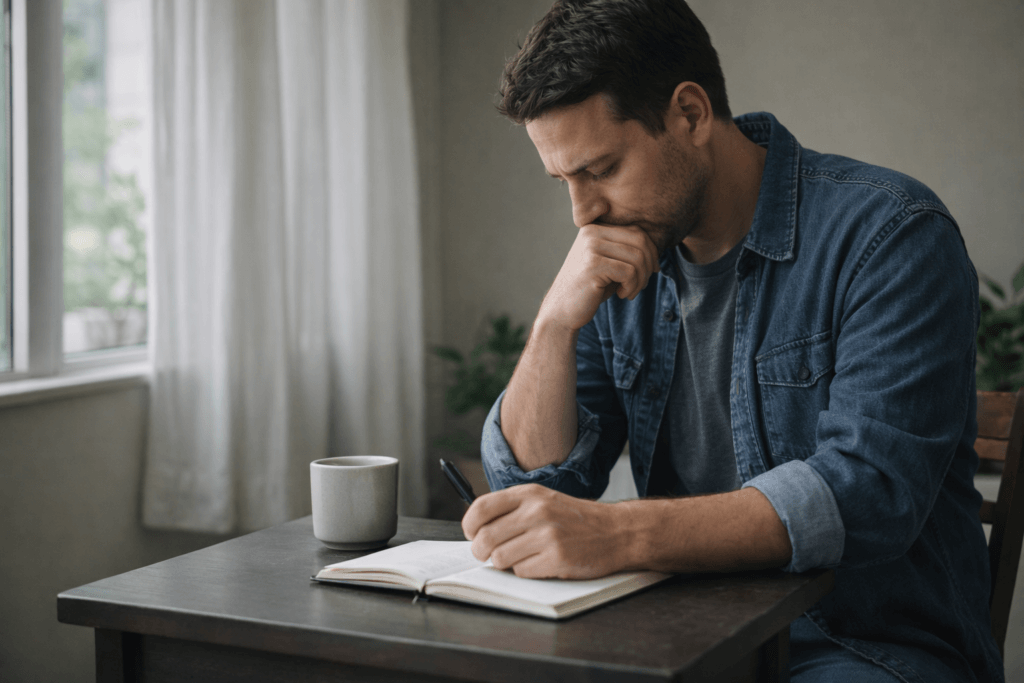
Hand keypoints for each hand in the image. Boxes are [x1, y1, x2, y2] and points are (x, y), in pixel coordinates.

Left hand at [461, 484, 632, 579]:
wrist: (616, 531)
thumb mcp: (544, 500)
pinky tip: (539, 563)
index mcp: (529, 494)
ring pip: (499, 558)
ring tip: (518, 557)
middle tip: (486, 554)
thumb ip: (513, 509)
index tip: (471, 534)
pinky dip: (524, 571)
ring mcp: (547, 535)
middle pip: (485, 537)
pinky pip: (521, 572)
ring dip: (503, 563)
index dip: (469, 526)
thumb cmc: (576, 518)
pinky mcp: (557, 558)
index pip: (481, 508)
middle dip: (481, 551)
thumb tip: (476, 528)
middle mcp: (536, 511)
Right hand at [539, 224, 659, 331]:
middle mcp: (591, 233)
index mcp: (595, 229)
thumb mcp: (609, 265)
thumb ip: (626, 252)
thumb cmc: (589, 289)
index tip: (651, 271)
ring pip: (637, 257)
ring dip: (641, 279)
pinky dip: (632, 286)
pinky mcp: (592, 265)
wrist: (561, 311)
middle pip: (640, 241)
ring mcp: (591, 247)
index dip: (651, 252)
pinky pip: (629, 272)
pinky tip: (622, 295)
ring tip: (630, 292)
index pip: (636, 232)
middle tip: (641, 285)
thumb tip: (657, 252)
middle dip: (648, 265)